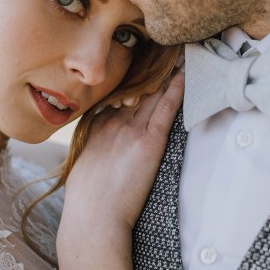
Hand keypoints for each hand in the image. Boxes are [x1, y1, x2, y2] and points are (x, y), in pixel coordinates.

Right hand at [60, 69, 183, 241]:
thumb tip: (104, 154)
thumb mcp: (84, 167)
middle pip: (136, 89)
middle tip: (166, 51)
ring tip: (179, 55)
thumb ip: (96, 151)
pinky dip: (176, 90)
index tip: (145, 69)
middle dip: (151, 71)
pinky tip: (185, 75)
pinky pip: (165, 109)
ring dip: (166, 73)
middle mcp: (113, 122)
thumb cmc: (88, 202)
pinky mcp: (148, 142)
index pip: (119, 97)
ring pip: (152, 94)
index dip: (134, 83)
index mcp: (97, 126)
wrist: (93, 218)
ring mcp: (130, 130)